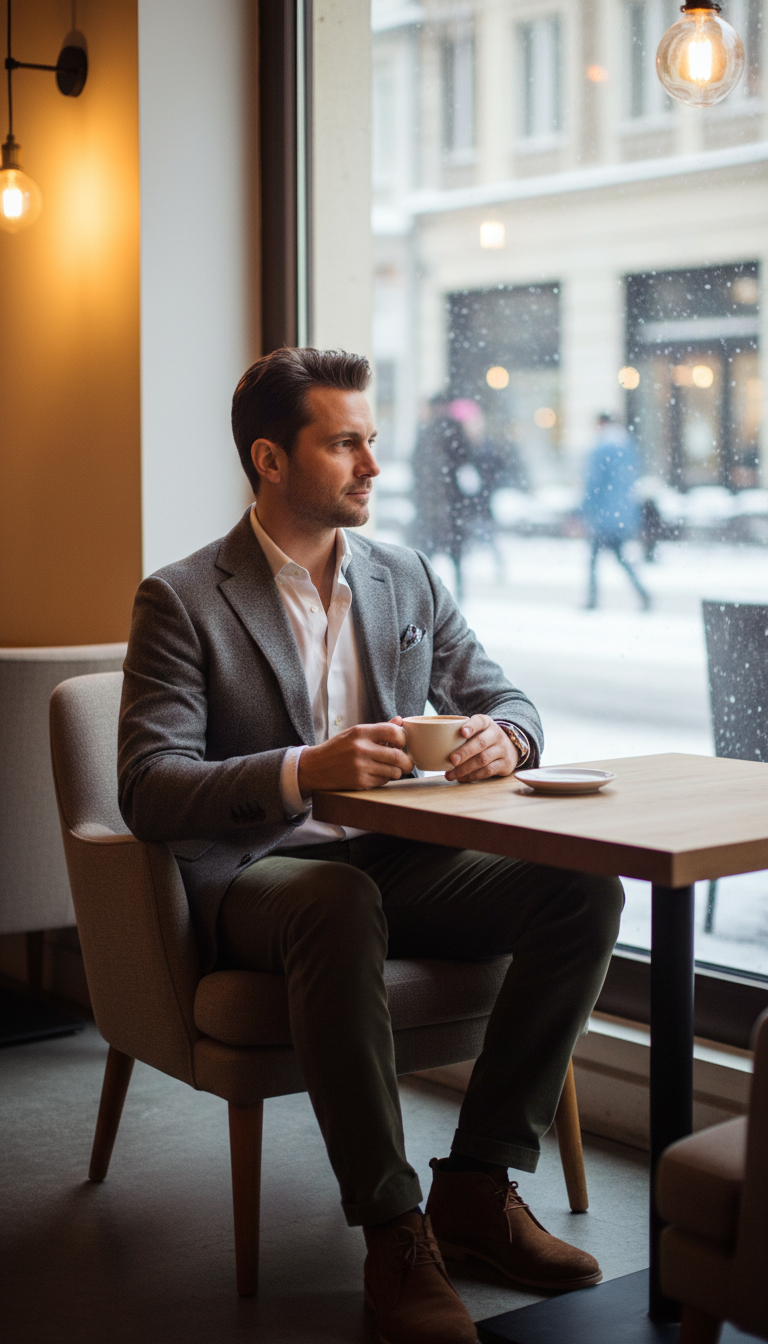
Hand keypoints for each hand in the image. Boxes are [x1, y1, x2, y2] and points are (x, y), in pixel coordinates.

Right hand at [297, 718, 412, 793]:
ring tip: (389, 768)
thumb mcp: (355, 733)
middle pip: (397, 756)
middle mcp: (361, 749)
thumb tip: (400, 721)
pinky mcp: (359, 782)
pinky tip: (375, 774)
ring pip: (393, 771)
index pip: (393, 732)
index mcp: (361, 732)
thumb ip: (379, 728)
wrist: (316, 767)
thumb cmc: (338, 748)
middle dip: (407, 761)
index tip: (402, 744)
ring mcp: (360, 767)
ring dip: (396, 771)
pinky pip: (383, 781)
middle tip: (408, 763)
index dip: (403, 739)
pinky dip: (384, 779)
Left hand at [444, 715, 518, 782]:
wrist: (509, 749)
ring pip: (483, 759)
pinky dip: (472, 776)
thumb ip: (460, 733)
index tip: (462, 732)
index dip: (471, 726)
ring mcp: (502, 749)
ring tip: (451, 774)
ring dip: (465, 768)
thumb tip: (432, 742)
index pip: (480, 721)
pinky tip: (461, 778)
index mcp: (486, 723)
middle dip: (465, 752)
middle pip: (481, 743)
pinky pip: (487, 771)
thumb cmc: (483, 738)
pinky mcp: (505, 764)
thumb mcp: (477, 730)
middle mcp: (496, 734)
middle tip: (452, 760)